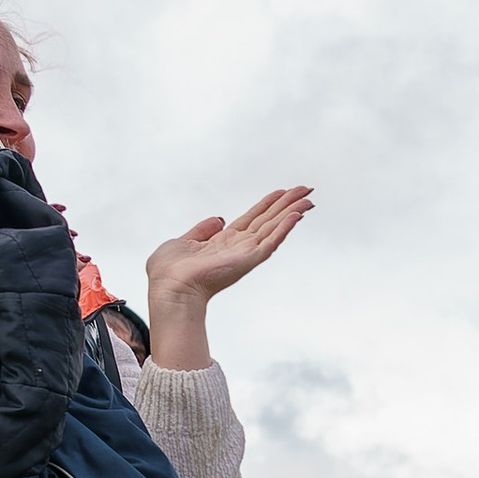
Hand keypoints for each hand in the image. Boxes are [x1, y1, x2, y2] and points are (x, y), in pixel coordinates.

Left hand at [143, 186, 315, 365]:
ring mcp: (245, 254)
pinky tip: (297, 215)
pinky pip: (272, 240)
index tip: (283, 192)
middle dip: (288, 203)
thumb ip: (202, 229)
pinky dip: (285, 228)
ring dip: (293, 211)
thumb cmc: (169, 271)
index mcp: (223, 242)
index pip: (252, 219)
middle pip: (269, 219)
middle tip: (307, 189)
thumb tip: (218, 218)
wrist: (169, 288)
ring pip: (275, 227)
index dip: (268, 204)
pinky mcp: (248, 260)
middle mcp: (238, 247)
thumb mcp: (184, 241)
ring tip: (309, 198)